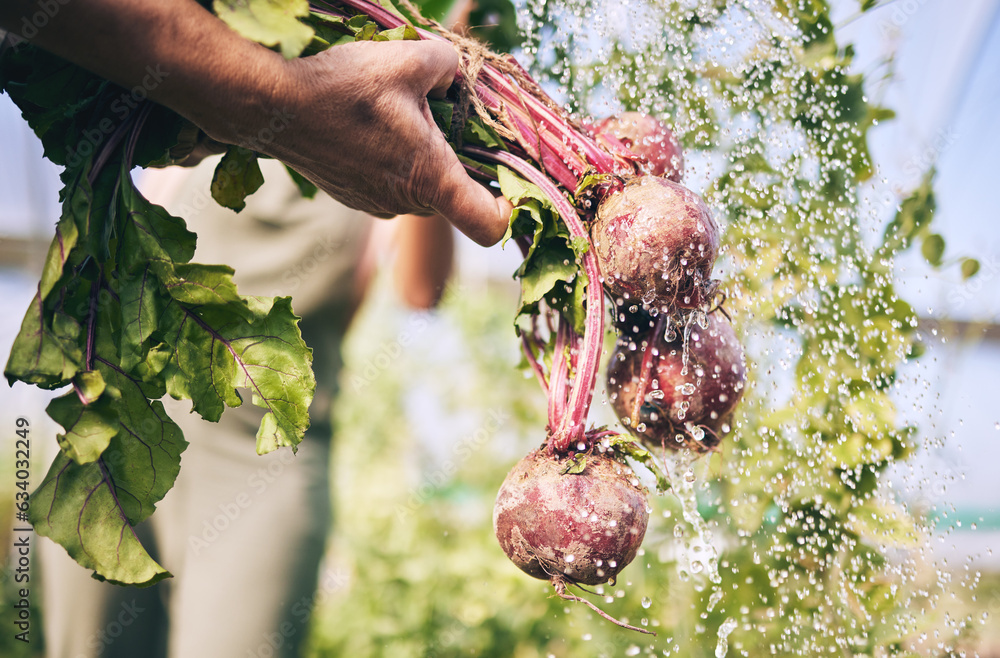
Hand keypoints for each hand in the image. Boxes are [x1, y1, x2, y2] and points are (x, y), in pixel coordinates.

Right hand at [211, 39, 511, 246]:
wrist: (271, 105)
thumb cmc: (343, 86)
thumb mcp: (409, 59)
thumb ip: (449, 66)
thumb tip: (454, 74)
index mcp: (431, 179)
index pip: (488, 225)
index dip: (508, 210)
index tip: (509, 185)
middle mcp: (407, 204)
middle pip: (454, 195)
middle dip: (458, 159)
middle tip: (444, 114)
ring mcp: (377, 206)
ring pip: (421, 186)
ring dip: (421, 155)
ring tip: (397, 113)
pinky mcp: (354, 198)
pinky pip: (390, 183)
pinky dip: (392, 159)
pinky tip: (369, 124)